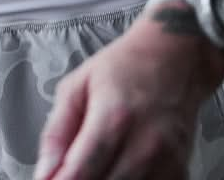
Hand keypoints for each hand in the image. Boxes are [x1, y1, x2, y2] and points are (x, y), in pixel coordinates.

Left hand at [34, 13, 223, 179]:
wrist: (173, 55)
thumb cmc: (126, 66)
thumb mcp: (77, 85)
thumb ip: (56, 131)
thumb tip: (44, 173)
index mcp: (112, 119)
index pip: (79, 174)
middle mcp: (143, 145)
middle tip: (74, 168)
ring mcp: (165, 162)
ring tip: (97, 164)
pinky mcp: (179, 171)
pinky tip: (119, 168)